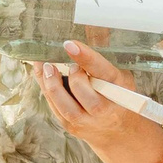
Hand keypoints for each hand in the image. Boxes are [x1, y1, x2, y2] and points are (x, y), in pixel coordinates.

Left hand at [37, 43, 162, 162]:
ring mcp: (87, 121)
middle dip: (72, 75)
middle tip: (66, 62)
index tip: (70, 44)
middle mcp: (105, 110)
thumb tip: (92, 31)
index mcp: (120, 90)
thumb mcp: (120, 76)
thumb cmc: (118, 97)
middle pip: (84, 93)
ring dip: (52, 85)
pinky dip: (46, 90)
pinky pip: (55, 109)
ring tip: (47, 67)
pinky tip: (42, 75)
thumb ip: (102, 60)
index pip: (102, 72)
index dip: (85, 57)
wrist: (119, 131)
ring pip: (66, 106)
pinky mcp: (71, 127)